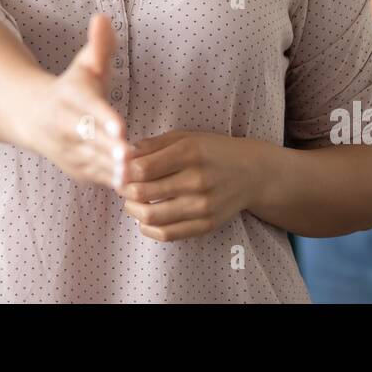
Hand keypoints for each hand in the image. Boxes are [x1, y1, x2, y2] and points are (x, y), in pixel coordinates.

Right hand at [25, 14, 128, 188]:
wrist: (33, 116)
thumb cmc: (72, 88)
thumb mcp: (84, 64)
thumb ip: (99, 45)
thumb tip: (102, 18)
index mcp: (69, 97)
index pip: (88, 107)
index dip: (104, 117)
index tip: (120, 126)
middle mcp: (64, 125)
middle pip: (89, 138)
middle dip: (108, 147)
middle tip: (128, 155)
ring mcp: (68, 150)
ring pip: (93, 162)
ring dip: (112, 169)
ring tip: (137, 173)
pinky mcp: (76, 169)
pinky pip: (96, 177)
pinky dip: (112, 181)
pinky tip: (135, 183)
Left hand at [119, 131, 259, 241]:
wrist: (253, 174)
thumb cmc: (213, 151)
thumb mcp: (186, 137)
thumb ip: (153, 145)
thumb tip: (122, 154)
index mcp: (190, 153)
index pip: (142, 168)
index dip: (122, 171)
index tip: (118, 169)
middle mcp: (197, 180)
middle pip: (143, 193)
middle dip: (123, 190)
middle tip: (121, 186)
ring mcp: (203, 206)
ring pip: (151, 216)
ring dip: (132, 210)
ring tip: (131, 201)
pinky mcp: (207, 225)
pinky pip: (167, 234)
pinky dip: (147, 228)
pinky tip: (144, 218)